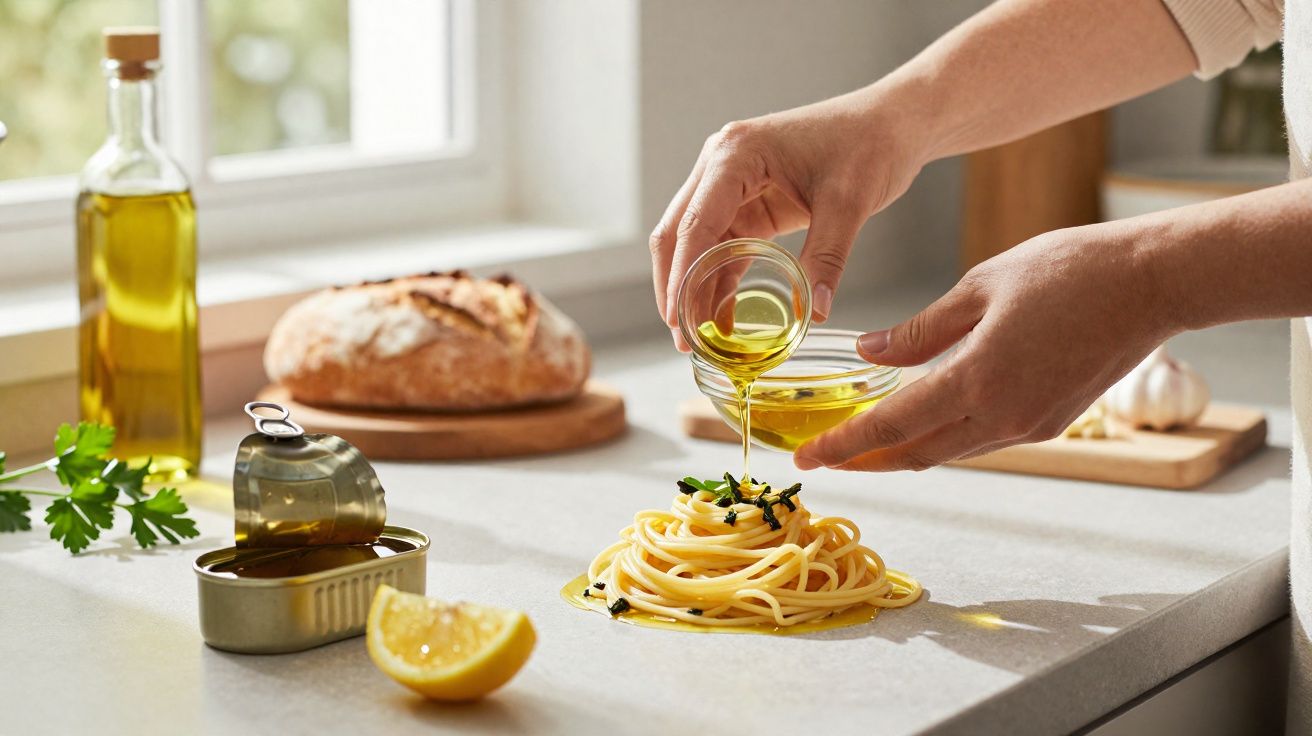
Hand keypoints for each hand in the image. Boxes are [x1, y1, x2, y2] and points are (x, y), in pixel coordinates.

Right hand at [649, 90, 928, 347]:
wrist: (891, 123)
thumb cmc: (870, 144)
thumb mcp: (849, 203)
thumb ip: (826, 257)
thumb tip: (815, 312)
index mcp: (737, 153)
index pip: (695, 222)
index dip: (682, 275)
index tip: (679, 319)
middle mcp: (722, 164)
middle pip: (679, 233)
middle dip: (677, 288)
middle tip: (684, 340)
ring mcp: (731, 184)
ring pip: (696, 245)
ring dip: (695, 289)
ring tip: (700, 341)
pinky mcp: (749, 202)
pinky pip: (723, 247)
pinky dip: (719, 282)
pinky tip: (722, 320)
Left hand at [794, 222, 1175, 471]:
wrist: (1152, 282)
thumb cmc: (1067, 270)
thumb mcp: (978, 288)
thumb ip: (919, 331)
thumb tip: (869, 353)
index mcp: (978, 380)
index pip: (892, 427)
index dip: (845, 446)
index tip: (809, 458)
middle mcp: (1003, 417)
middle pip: (917, 454)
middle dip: (868, 459)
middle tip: (829, 456)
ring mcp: (1031, 426)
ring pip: (950, 450)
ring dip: (906, 450)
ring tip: (866, 440)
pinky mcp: (1052, 422)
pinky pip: (982, 439)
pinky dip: (944, 435)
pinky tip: (924, 417)